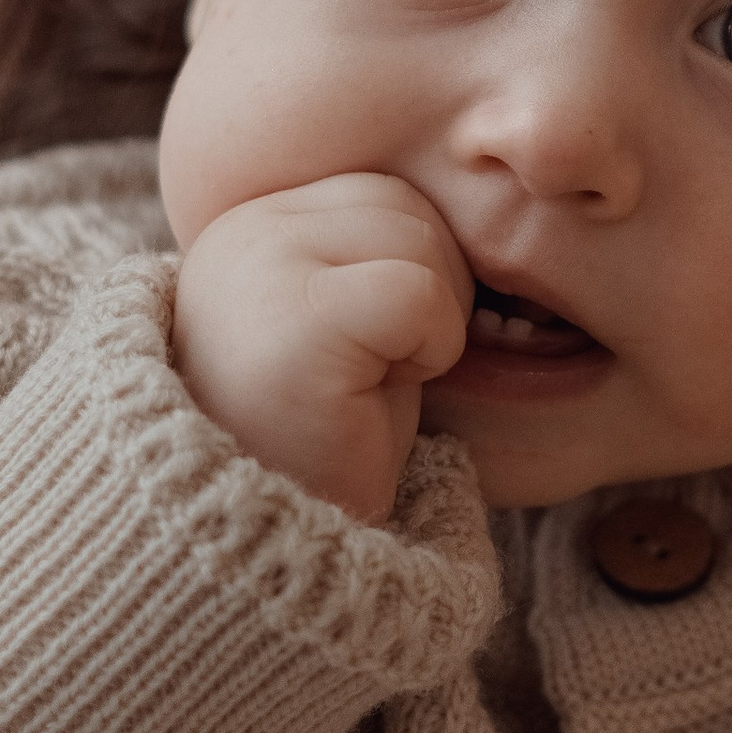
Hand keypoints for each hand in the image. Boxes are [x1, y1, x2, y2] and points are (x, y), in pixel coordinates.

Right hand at [170, 174, 469, 520]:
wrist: (274, 546)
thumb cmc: (326, 436)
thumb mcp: (352, 316)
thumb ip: (379, 249)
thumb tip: (489, 186)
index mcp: (251, 219)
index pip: (384, 190)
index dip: (412, 272)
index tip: (370, 346)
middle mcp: (242, 226)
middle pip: (408, 206)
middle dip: (427, 293)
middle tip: (374, 369)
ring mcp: (260, 265)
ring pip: (422, 240)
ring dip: (430, 325)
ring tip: (366, 380)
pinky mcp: (296, 319)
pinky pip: (421, 295)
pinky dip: (428, 350)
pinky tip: (372, 394)